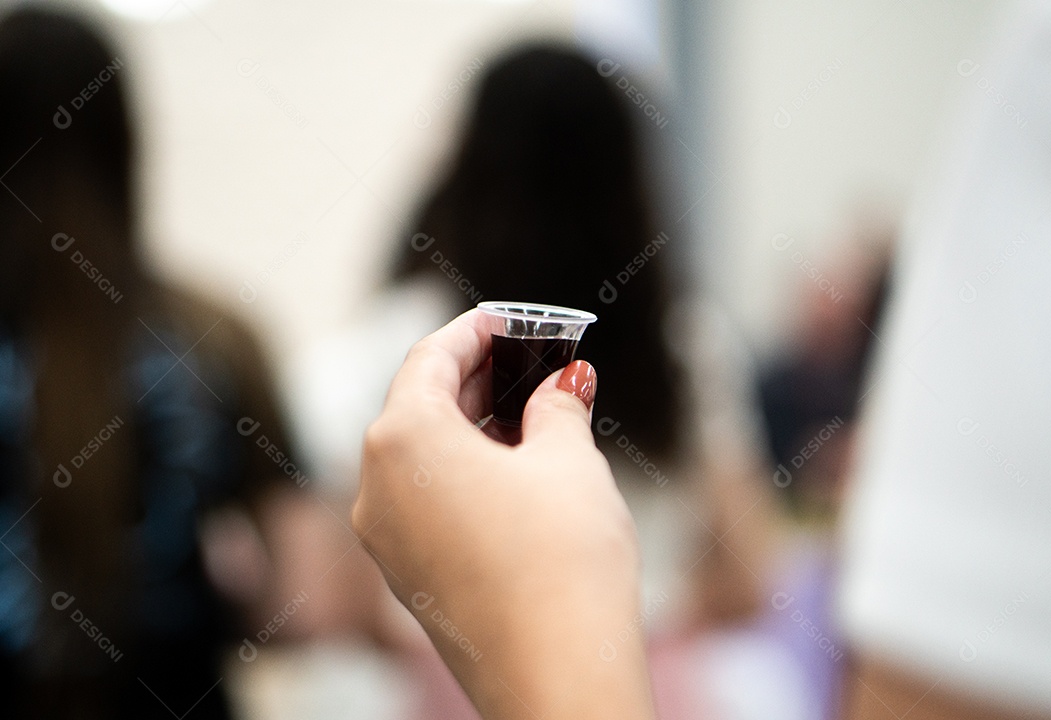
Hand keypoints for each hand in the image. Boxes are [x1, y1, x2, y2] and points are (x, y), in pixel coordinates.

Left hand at [351, 309, 653, 719]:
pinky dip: (461, 470)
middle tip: (530, 360)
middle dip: (476, 378)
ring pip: (420, 455)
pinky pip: (423, 498)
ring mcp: (384, 536)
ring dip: (470, 426)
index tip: (506, 318)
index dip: (474, 330)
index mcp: (402, 440)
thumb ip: (558, 406)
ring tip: (530, 411)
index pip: (429, 358)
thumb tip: (564, 383)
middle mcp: (374, 485)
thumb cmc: (561, 561)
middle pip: (419, 404)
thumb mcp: (569, 461)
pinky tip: (512, 468)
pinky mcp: (406, 573)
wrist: (557, 677)